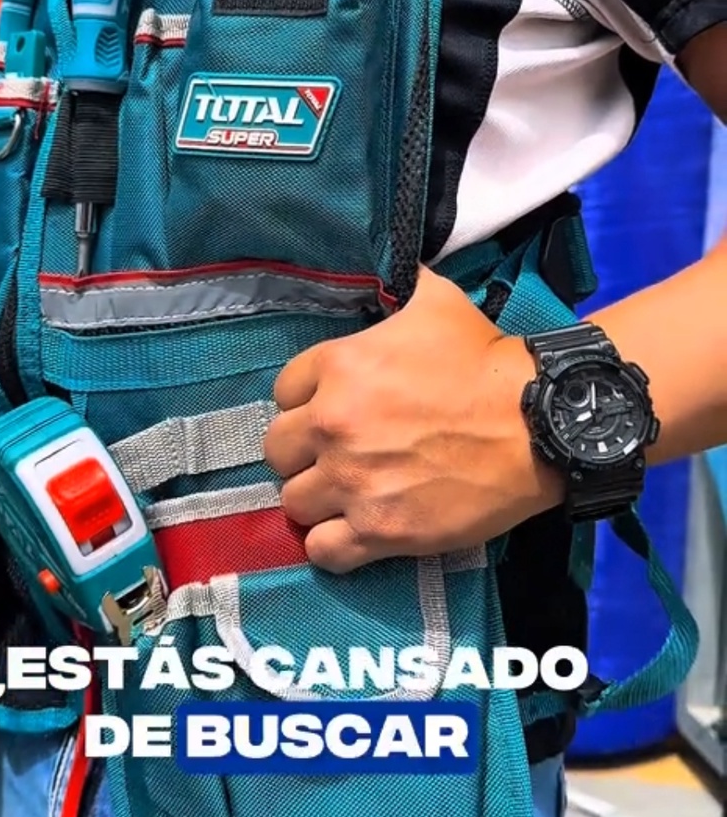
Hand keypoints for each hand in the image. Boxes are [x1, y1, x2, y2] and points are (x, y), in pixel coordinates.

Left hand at [263, 265, 562, 572]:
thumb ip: (397, 283)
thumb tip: (389, 265)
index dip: (306, 401)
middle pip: (278, 451)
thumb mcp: (435, 300)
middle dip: (304, 452)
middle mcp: (333, 425)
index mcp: (338, 367)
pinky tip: (353, 532)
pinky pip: (324, 551)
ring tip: (347, 494)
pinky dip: (334, 546)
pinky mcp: (379, 531)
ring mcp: (353, 482)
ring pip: (294, 502)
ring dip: (317, 499)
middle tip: (338, 453)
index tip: (332, 410)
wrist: (538, 423)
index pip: (283, 392)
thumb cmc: (488, 360)